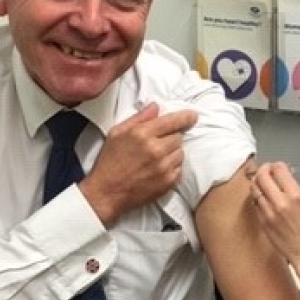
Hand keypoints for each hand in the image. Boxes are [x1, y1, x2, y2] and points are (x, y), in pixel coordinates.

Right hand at [79, 102, 196, 224]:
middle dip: (170, 137)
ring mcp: (163, 167)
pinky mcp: (168, 182)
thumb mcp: (117, 133)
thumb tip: (155, 107)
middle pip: (178, 137)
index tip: (192, 116)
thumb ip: (139, 118)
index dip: (185, 117)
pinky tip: (158, 169)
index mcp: (142, 134)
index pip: (172, 121)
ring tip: (156, 158)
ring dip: (172, 153)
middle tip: (157, 144)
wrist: (107, 192)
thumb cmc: (110, 162)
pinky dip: (172, 167)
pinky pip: (179, 168)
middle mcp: (156, 149)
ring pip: (181, 152)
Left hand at [250, 161, 299, 269]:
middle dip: (264, 170)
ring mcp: (269, 213)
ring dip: (258, 183)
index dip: (276, 165)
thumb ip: (294, 189)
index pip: (278, 170)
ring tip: (262, 183)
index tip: (276, 166)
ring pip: (254, 189)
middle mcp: (280, 203)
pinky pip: (255, 203)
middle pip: (262, 176)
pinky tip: (263, 198)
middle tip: (266, 171)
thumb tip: (284, 179)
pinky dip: (258, 197)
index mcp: (295, 196)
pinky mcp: (263, 222)